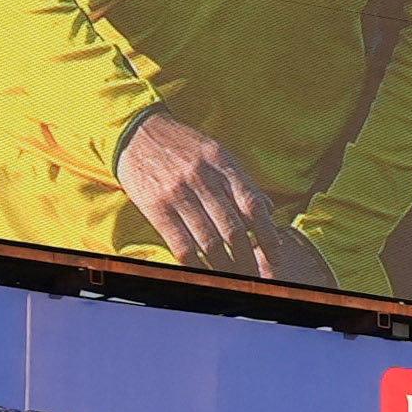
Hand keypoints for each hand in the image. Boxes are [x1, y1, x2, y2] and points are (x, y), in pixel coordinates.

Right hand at [109, 112, 306, 277]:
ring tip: (236, 279)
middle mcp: (202, 177)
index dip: (268, 234)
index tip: (275, 255)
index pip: (253, 205)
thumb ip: (241, 180)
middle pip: (234, 229)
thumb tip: (268, 210)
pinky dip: (197, 265)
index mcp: (222, 162)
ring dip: (227, 267)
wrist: (135, 131)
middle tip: (257, 276)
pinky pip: (182, 245)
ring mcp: (178, 193)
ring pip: (210, 242)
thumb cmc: (181, 144)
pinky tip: (207, 274)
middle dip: (249, 259)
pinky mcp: (157, 208)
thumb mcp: (215, 151)